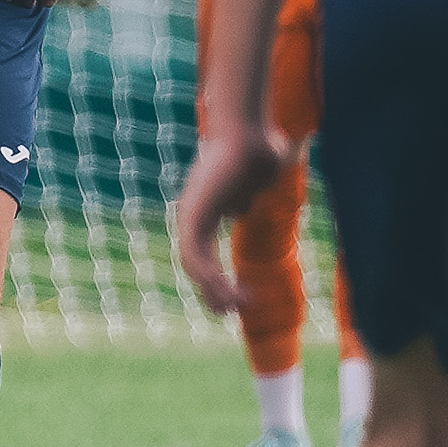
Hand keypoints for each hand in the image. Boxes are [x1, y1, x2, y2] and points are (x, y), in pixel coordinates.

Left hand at [172, 122, 294, 314]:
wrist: (251, 135)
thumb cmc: (258, 148)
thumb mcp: (255, 181)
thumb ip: (247, 197)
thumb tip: (244, 206)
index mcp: (204, 208)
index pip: (202, 252)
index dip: (216, 276)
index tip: (237, 297)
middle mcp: (192, 214)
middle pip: (194, 262)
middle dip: (212, 290)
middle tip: (230, 311)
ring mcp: (189, 215)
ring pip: (193, 264)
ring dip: (213, 289)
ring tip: (236, 307)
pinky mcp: (192, 217)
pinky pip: (196, 257)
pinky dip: (211, 279)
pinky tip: (230, 294)